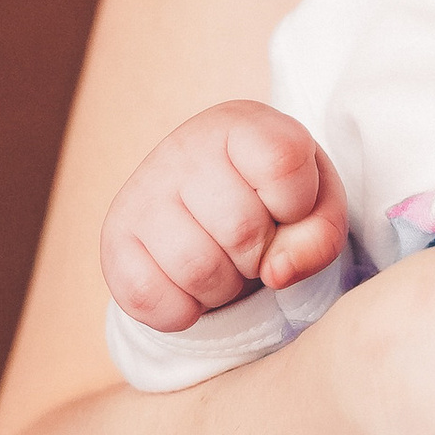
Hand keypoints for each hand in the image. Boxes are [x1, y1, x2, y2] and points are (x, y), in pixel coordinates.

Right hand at [101, 103, 349, 329]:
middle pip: (242, 230)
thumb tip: (276, 272)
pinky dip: (182, 311)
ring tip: (224, 263)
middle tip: (253, 244)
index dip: (298, 202)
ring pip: (197, 270)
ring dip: (225, 288)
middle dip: (261, 256)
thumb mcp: (316, 206)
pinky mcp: (114, 237)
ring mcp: (142, 192)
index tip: (288, 204)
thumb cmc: (272, 198)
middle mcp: (183, 148)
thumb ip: (320, 236)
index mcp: (240, 123)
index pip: (283, 161)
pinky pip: (148, 298)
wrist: (210, 205)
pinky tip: (190, 286)